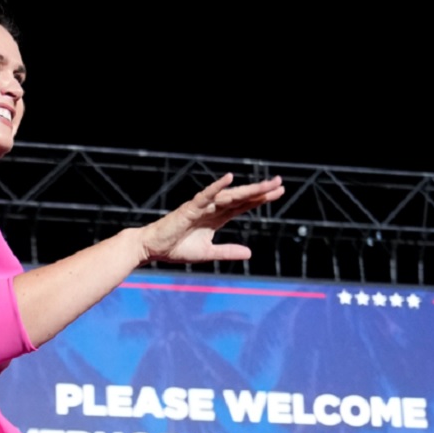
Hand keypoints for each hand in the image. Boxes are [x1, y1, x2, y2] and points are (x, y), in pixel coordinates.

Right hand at [139, 173, 283, 263]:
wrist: (153, 249)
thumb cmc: (177, 248)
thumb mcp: (208, 253)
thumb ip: (228, 252)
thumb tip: (249, 253)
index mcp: (217, 217)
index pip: (243, 205)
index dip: (260, 199)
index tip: (278, 192)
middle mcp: (213, 208)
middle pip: (241, 197)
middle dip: (261, 191)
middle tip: (280, 183)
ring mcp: (202, 207)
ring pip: (229, 195)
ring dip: (247, 189)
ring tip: (265, 184)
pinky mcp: (189, 208)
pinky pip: (205, 196)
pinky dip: (216, 187)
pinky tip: (229, 178)